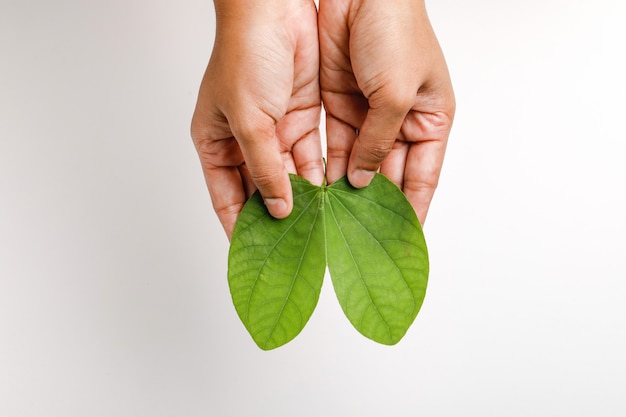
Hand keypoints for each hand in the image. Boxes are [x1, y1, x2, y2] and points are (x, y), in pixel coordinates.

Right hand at [191, 0, 323, 238]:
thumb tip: (279, 208)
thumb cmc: (245, 55)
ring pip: (290, 176)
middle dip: (277, 217)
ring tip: (319, 229)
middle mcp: (245, 140)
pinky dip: (320, 176)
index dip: (240, 227)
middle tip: (295, 248)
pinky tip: (332, 198)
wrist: (277, 8)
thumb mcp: (249, 121)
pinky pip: (311, 156)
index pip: (227, 197)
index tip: (257, 255)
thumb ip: (264, 168)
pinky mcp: (303, 116)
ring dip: (303, 200)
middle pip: (260, 190)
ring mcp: (275, 129)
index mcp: (216, 142)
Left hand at [319, 0, 454, 223]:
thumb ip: (378, 142)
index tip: (400, 242)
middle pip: (389, 176)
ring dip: (348, 192)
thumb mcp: (394, 94)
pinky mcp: (340, 103)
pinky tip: (320, 192)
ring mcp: (368, 113)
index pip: (423, 178)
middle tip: (360, 239)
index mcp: (430, 119)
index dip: (412, 210)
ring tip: (334, 222)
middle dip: (375, 207)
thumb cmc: (395, 31)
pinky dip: (329, 168)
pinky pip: (336, 146)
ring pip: (360, 164)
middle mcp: (400, 120)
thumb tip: (362, 180)